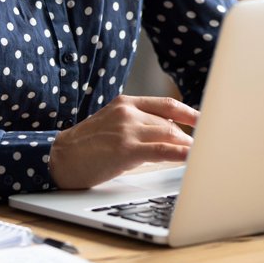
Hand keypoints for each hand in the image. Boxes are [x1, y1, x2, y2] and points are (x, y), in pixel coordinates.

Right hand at [49, 95, 198, 189]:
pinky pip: (163, 150)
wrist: (59, 158)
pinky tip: (191, 159)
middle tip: (201, 150)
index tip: (204, 120)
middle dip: (186, 139)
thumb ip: (137, 126)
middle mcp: (128, 112)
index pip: (166, 104)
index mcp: (125, 103)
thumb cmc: (85, 147)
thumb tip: (166, 139)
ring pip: (169, 135)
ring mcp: (128, 128)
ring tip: (197, 158)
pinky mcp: (127, 148)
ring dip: (186, 148)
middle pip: (169, 123)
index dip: (189, 112)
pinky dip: (181, 154)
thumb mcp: (112, 126)